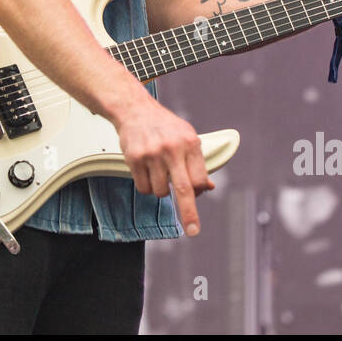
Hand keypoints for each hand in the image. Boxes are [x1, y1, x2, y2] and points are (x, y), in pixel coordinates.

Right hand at [113, 96, 214, 236]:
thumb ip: (197, 162)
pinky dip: (146, 186)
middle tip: (193, 231)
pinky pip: (143, 188)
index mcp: (189, 142)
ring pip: (160, 192)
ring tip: (158, 171)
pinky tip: (146, 170)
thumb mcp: (186, 137)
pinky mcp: (134, 159)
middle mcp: (171, 148)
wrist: (134, 109)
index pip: (199, 178)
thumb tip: (207, 187)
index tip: (198, 200)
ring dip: (161, 190)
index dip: (198, 190)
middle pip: (183, 189)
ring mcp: (152, 154)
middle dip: (189, 213)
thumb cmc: (164, 127)